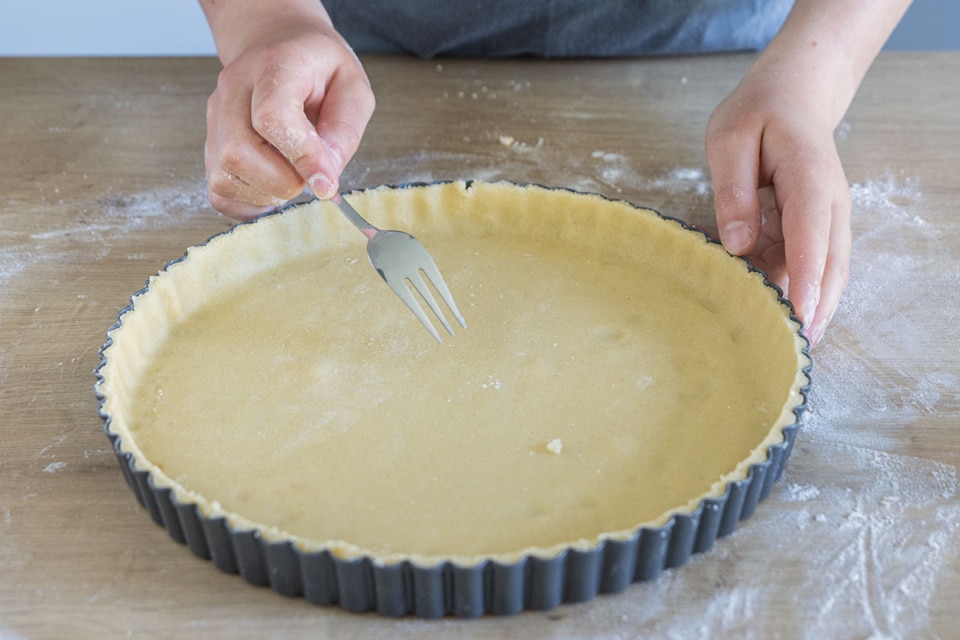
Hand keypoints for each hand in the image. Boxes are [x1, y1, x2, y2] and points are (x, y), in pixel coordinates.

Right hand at [201, 1, 374, 219]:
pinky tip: (272, 188)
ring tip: (291, 176)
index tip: (327, 184)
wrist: (278, 44)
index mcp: (273, 65)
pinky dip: (248, 203)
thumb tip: (327, 176)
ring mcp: (215, 116)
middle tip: (309, 175)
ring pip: (223, 176)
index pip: (272, 117)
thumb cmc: (318, 67)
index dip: (301, 157)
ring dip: (266, 193)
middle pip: (238, 153)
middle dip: (282, 182)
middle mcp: (233, 89)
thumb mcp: (351, 86)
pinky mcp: (210, 143)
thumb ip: (344, 130)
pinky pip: (217, 191)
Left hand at [705, 62, 850, 345]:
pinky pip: (813, 266)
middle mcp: (830, 203)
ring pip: (828, 271)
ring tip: (786, 348)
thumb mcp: (729, 139)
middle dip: (814, 309)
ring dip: (812, 308)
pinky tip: (777, 317)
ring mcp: (829, 217)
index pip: (811, 236)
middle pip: (829, 265)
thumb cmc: (757, 113)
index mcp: (808, 178)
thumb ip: (732, 189)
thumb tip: (737, 242)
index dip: (805, 279)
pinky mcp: (818, 227)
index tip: (797, 315)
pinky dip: (800, 292)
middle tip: (790, 352)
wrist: (795, 96)